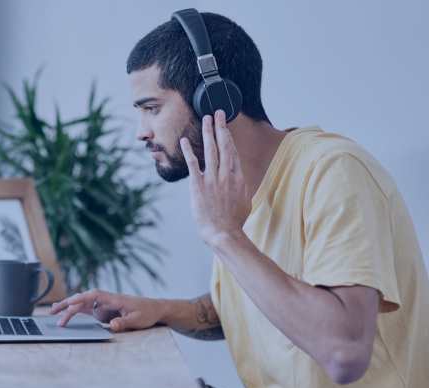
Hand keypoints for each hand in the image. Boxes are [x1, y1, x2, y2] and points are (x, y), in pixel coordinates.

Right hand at [49, 289, 162, 331]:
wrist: (155, 309)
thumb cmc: (147, 312)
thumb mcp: (137, 320)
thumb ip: (124, 323)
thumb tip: (111, 326)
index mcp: (114, 299)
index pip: (94, 296)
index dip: (81, 298)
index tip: (69, 303)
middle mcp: (106, 300)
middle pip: (83, 298)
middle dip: (68, 303)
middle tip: (53, 311)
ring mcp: (104, 305)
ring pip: (82, 304)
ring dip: (69, 307)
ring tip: (54, 314)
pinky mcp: (104, 311)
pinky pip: (87, 310)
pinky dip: (76, 311)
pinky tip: (66, 316)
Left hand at [180, 110, 251, 245]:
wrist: (224, 233)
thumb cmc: (234, 221)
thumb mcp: (245, 201)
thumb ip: (241, 187)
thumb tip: (240, 181)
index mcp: (238, 177)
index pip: (232, 151)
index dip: (228, 136)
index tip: (225, 125)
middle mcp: (226, 174)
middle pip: (224, 145)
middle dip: (220, 126)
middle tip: (217, 112)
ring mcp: (212, 179)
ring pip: (211, 150)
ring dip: (208, 132)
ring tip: (205, 119)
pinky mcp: (199, 186)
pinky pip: (193, 164)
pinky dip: (188, 151)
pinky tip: (184, 140)